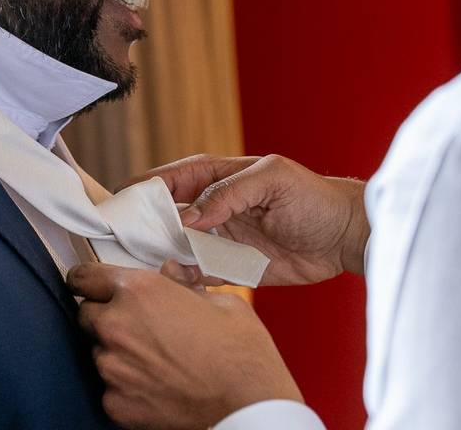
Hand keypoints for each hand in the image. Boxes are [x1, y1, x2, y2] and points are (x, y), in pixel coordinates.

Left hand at [67, 263, 302, 429]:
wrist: (249, 408)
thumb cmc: (241, 354)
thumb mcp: (220, 302)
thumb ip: (183, 285)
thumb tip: (171, 276)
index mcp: (139, 291)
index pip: (84, 277)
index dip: (87, 281)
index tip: (88, 286)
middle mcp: (117, 326)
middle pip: (87, 314)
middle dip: (106, 317)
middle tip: (138, 326)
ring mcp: (113, 367)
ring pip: (98, 352)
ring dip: (117, 352)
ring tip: (154, 359)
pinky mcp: (115, 403)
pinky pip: (109, 387)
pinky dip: (125, 385)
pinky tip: (155, 384)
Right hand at [124, 154, 368, 284]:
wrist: (344, 238)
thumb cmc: (312, 197)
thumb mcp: (271, 180)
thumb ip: (227, 193)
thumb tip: (189, 216)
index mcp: (213, 177)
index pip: (165, 181)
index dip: (138, 191)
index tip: (116, 206)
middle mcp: (208, 208)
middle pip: (161, 217)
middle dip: (140, 228)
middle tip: (121, 242)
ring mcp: (216, 239)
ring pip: (174, 247)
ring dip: (158, 256)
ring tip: (143, 266)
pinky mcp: (229, 267)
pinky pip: (197, 274)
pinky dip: (183, 279)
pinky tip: (175, 281)